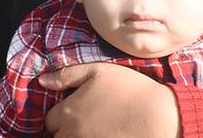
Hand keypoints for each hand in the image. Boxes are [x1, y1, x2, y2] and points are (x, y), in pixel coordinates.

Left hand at [39, 63, 180, 137]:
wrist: (159, 116)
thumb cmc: (129, 89)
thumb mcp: (96, 71)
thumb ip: (66, 75)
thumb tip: (42, 80)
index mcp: (67, 112)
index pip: (49, 122)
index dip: (57, 117)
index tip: (68, 113)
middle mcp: (73, 134)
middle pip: (56, 137)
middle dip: (63, 131)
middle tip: (78, 123)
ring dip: (73, 137)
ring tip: (87, 130)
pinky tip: (100, 134)